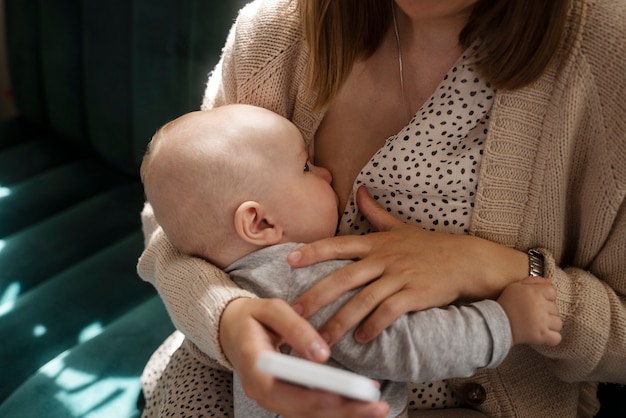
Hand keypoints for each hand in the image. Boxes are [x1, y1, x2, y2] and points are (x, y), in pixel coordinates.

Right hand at [220, 298, 389, 417]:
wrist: (232, 328)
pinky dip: (336, 409)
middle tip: (375, 406)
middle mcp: (261, 391)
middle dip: (342, 410)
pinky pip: (310, 409)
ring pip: (309, 414)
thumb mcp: (270, 309)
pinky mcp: (284, 398)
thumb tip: (321, 354)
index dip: (312, 396)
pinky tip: (360, 406)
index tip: (339, 397)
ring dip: (344, 413)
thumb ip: (295, 328)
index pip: (283, 390)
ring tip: (376, 407)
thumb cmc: (252, 317)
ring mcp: (272, 398)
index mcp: (254, 367)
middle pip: (302, 409)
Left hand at [289, 186, 527, 344]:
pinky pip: (389, 312)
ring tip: (321, 339)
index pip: (338, 244)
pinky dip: (373, 326)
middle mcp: (384, 258)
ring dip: (340, 322)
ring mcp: (400, 276)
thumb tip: (360, 189)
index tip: (289, 261)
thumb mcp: (401, 227)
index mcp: (376, 243)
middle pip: (343, 277)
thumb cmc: (431, 246)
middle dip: (316, 296)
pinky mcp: (416, 294)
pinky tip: (361, 339)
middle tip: (293, 314)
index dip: (313, 252)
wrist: (468, 260)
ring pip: (363, 300)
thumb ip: (376, 212)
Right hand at [497, 277, 562, 345]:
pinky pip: (557, 338)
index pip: (552, 292)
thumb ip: (533, 281)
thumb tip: (550, 281)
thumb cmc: (505, 304)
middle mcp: (541, 306)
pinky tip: (542, 335)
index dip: (546, 297)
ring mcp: (542, 322)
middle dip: (547, 312)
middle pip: (555, 308)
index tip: (537, 302)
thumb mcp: (515, 287)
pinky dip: (551, 338)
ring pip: (558, 323)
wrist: (495, 323)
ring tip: (537, 325)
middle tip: (533, 314)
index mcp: (535, 292)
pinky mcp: (541, 335)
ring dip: (550, 325)